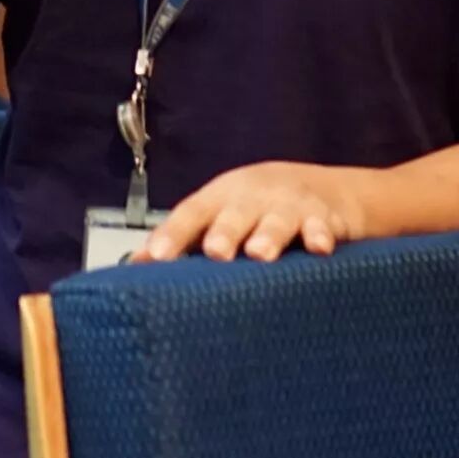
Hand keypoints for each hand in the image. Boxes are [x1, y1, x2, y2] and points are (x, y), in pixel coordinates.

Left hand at [132, 161, 368, 263]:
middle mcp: (253, 197)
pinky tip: (319, 248)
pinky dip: (320, 235)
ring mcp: (289, 205)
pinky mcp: (324, 217)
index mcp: (222, 198)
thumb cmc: (259, 209)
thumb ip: (183, 240)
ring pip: (278, 219)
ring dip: (269, 234)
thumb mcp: (221, 216)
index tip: (156, 257)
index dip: (174, 233)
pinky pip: (322, 226)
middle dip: (225, 231)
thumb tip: (133, 267)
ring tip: (260, 253)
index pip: (192, 212)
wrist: (326, 190)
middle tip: (216, 251)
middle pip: (235, 213)